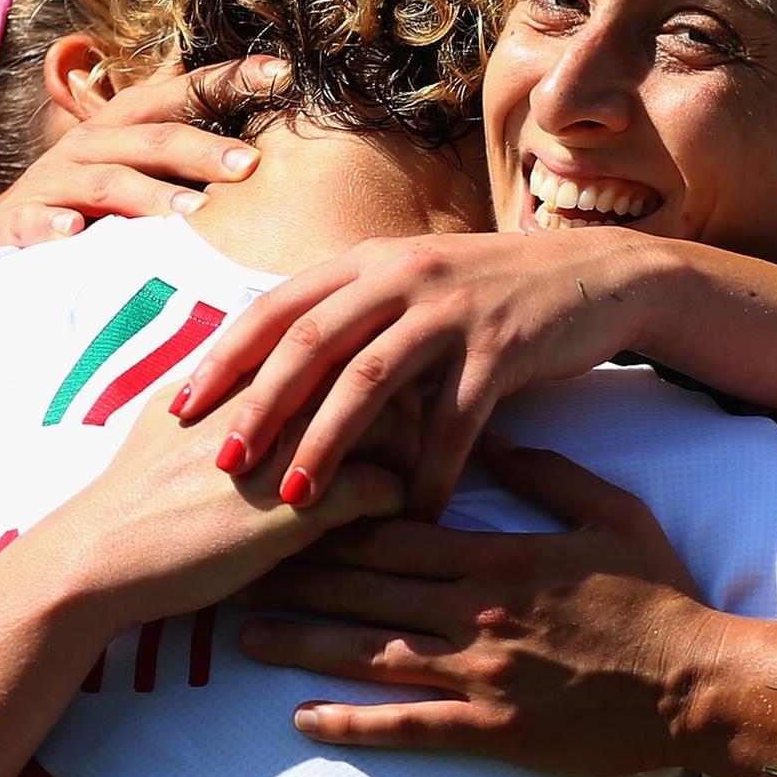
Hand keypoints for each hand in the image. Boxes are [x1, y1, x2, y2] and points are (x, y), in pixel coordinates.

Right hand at [0, 58, 287, 245]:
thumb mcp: (135, 170)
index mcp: (123, 126)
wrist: (5, 237)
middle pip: (153, 139)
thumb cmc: (88, 202)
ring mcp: (53, 180)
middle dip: (203, 149)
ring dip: (150, 195)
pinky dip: (54, 224)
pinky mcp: (17, 218)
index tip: (281, 72)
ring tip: (193, 214)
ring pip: (108, 182)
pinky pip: (37, 218)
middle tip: (250, 165)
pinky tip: (74, 231)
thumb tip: (263, 148)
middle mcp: (90, 144)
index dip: (228, 79)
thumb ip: (184, 156)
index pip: (181, 94)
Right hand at [29, 364, 409, 638]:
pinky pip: (384, 489)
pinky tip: (395, 521)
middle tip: (416, 444)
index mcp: (245, 370)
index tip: (386, 402)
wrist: (98, 555)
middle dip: (410, 403)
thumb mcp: (172, 421)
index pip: (340, 339)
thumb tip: (238, 373)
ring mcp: (287, 447)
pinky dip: (401, 504)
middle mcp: (272, 396)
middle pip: (380, 370)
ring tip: (410, 482)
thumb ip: (217, 389)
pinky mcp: (297, 507)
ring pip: (396, 424)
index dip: (371, 367)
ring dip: (413, 455)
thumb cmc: (134, 496)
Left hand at [169, 230, 682, 518]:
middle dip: (258, 406)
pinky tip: (414, 512)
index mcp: (369, 263)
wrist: (599, 279)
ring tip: (295, 499)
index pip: (275, 308)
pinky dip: (431, 468)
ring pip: (370, 379)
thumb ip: (353, 319)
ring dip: (328, 443)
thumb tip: (275, 369)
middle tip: (220, 464)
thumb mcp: (415, 289)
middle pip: (309, 342)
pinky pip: (456, 416)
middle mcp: (401, 274)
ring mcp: (452, 307)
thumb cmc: (494, 298)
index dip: (222, 359)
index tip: (177, 411)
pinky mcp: (503, 345)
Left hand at [236, 441, 717, 775]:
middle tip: (228, 562)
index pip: (394, 528)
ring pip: (371, 653)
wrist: (699, 682)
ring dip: (302, 644)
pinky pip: (409, 726)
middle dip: (292, 573)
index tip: (277, 500)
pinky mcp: (492, 727)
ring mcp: (481, 672)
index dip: (329, 516)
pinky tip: (300, 719)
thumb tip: (489, 433)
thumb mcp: (610, 513)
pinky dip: (352, 724)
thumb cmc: (659, 594)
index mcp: (499, 554)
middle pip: (364, 587)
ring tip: (241, 635)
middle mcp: (476, 610)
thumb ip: (545, 472)